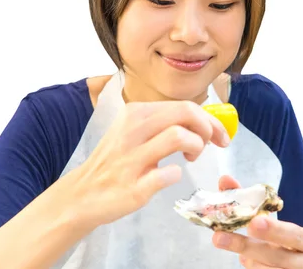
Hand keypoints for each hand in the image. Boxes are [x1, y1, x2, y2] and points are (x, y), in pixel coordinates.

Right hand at [66, 100, 230, 228]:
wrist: (81, 195)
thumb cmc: (117, 161)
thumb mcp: (135, 132)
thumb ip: (164, 123)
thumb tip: (205, 121)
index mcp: (136, 113)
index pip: (184, 106)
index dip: (210, 119)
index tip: (221, 135)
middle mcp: (132, 130)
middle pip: (185, 112)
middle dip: (208, 128)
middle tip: (211, 144)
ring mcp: (131, 158)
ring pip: (178, 136)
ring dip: (196, 146)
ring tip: (191, 157)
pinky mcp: (132, 186)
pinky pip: (167, 174)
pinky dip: (176, 174)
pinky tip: (170, 176)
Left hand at [213, 176, 302, 268]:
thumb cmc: (283, 243)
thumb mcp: (273, 224)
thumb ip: (250, 202)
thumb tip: (225, 180)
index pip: (297, 236)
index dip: (276, 230)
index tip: (254, 222)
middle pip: (280, 257)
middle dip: (250, 247)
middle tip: (221, 237)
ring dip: (250, 260)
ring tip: (242, 253)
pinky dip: (253, 267)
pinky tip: (247, 260)